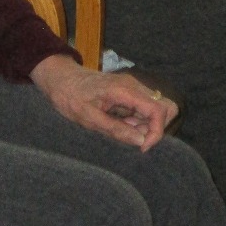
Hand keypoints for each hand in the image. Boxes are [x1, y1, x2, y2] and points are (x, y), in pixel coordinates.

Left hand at [30, 55, 176, 150]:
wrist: (60, 79)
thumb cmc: (70, 97)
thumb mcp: (88, 118)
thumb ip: (116, 130)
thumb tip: (140, 141)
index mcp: (125, 90)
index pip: (159, 110)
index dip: (156, 132)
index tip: (142, 147)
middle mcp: (133, 86)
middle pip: (164, 108)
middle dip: (154, 128)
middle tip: (130, 136)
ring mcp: (132, 88)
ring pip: (155, 110)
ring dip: (144, 125)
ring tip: (118, 127)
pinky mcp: (128, 93)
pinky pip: (143, 109)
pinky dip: (137, 121)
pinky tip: (117, 122)